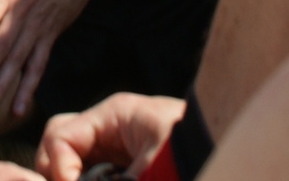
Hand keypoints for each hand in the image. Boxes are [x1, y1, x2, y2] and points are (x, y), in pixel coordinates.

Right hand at [34, 94, 185, 180]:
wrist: (231, 145)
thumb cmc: (192, 147)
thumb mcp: (152, 167)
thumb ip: (118, 178)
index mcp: (113, 114)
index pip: (61, 135)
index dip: (58, 167)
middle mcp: (109, 125)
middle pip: (59, 142)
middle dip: (56, 170)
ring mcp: (116, 142)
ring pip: (73, 158)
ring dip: (72, 175)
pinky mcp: (126, 161)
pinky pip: (94, 169)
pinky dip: (87, 177)